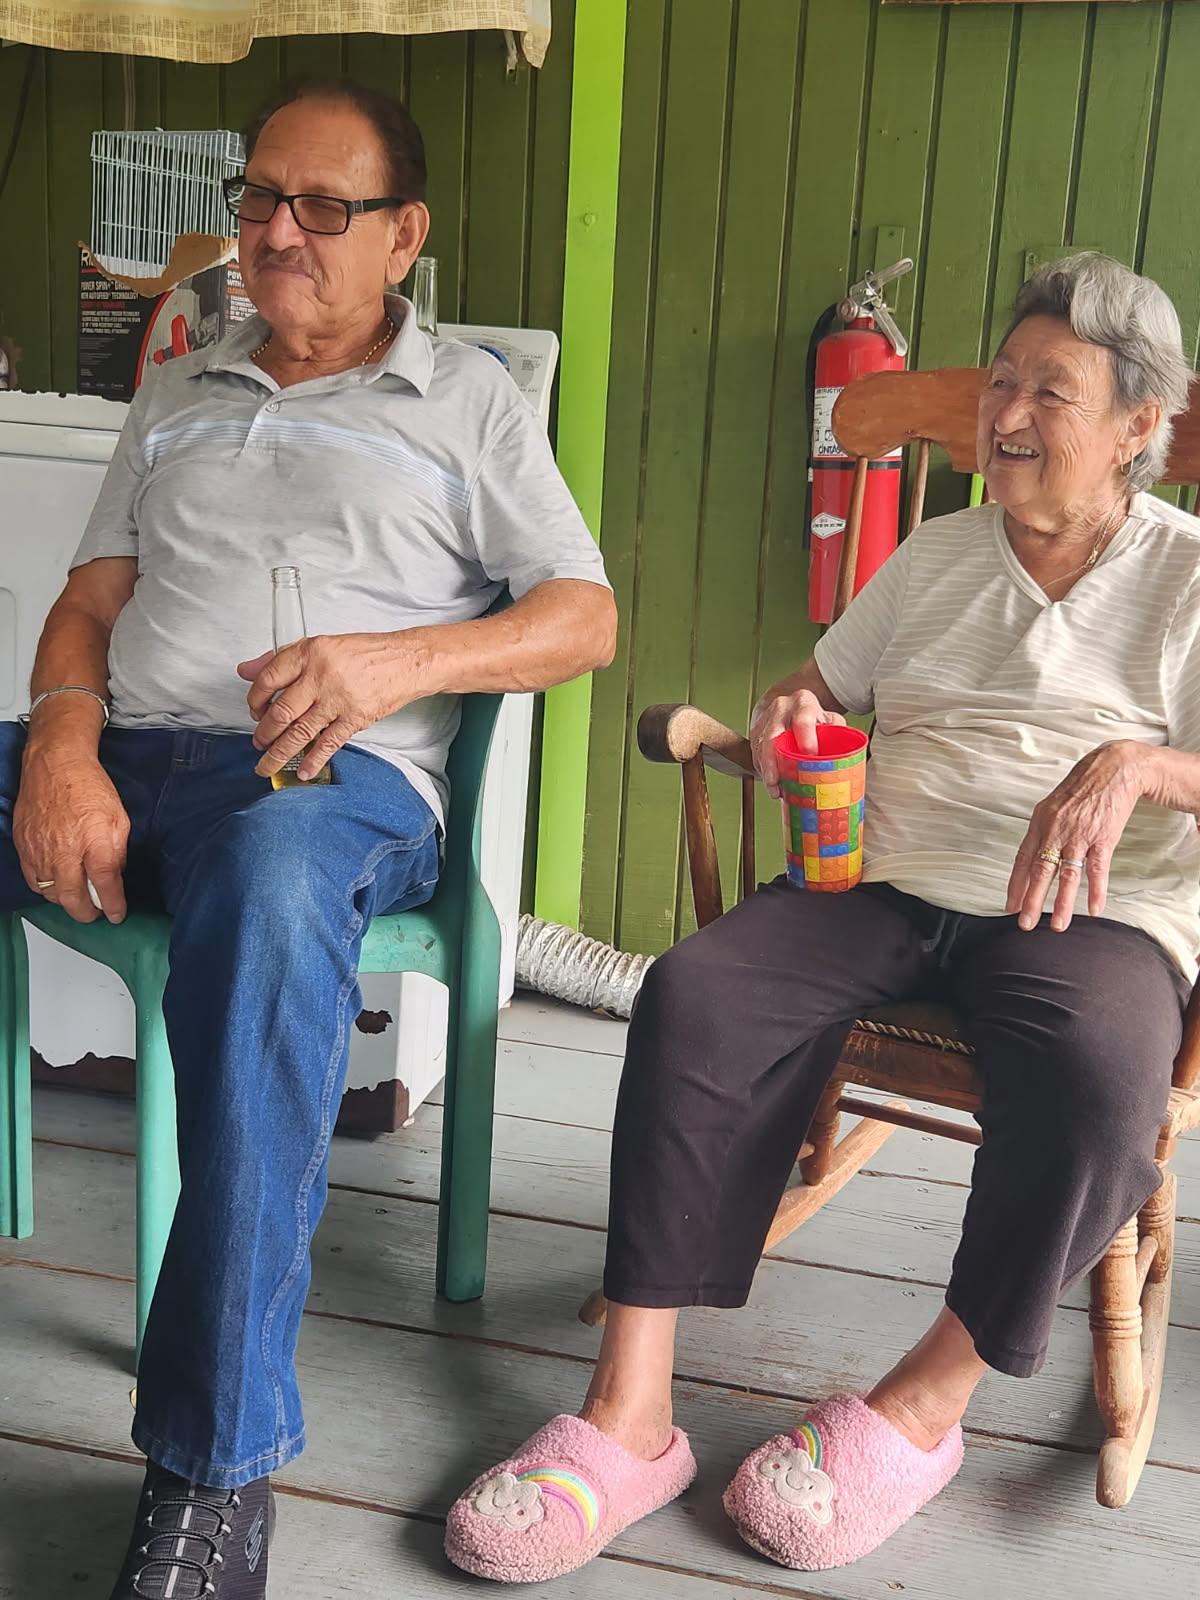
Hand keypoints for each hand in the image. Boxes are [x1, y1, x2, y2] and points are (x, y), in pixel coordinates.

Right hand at [13, 746, 128, 922]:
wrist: (55, 764)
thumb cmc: (88, 786)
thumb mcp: (119, 818)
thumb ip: (117, 851)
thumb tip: (114, 875)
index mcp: (94, 841)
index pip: (105, 885)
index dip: (113, 905)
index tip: (117, 914)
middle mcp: (64, 850)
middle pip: (73, 898)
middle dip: (86, 913)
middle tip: (96, 913)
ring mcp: (40, 850)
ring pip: (51, 893)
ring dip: (66, 901)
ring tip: (78, 898)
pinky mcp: (24, 846)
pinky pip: (34, 880)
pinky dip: (47, 888)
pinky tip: (58, 884)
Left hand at [239, 632, 423, 780]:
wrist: (406, 661)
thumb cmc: (366, 654)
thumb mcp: (320, 645)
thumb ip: (281, 658)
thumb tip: (246, 670)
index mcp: (310, 652)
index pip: (268, 679)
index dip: (254, 699)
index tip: (253, 711)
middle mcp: (321, 676)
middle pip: (280, 712)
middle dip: (263, 733)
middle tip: (258, 743)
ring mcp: (338, 700)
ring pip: (298, 733)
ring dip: (278, 753)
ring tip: (267, 765)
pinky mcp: (355, 718)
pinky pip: (327, 744)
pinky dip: (313, 761)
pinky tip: (303, 771)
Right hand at [749, 687, 846, 797]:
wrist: (785, 705)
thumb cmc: (809, 714)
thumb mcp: (828, 717)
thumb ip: (837, 733)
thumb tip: (846, 758)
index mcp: (803, 702)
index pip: (803, 719)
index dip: (806, 738)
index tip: (810, 755)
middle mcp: (780, 709)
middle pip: (772, 736)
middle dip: (774, 760)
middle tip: (778, 781)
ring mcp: (765, 721)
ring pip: (761, 748)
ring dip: (766, 770)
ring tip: (775, 790)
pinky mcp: (755, 733)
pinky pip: (755, 754)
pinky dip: (762, 771)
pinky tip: (771, 784)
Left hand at [1007, 741, 1144, 932]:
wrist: (1112, 769)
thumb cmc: (1081, 788)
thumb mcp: (1052, 806)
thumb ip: (1043, 831)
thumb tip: (1033, 856)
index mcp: (1040, 823)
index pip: (1023, 859)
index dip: (1015, 884)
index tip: (1010, 905)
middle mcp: (1056, 831)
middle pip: (1040, 871)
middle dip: (1031, 900)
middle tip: (1025, 924)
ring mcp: (1079, 835)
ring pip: (1067, 875)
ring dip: (1062, 903)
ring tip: (1058, 926)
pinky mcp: (1103, 838)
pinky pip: (1097, 869)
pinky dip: (1096, 890)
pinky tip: (1094, 909)